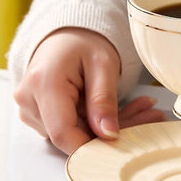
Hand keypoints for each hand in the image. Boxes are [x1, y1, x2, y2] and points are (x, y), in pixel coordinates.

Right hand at [13, 28, 164, 153]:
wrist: (67, 35)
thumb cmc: (83, 42)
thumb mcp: (103, 64)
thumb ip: (104, 99)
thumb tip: (108, 134)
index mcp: (44, 83)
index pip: (63, 133)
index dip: (94, 145)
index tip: (124, 140)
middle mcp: (30, 100)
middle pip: (73, 134)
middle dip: (113, 131)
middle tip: (150, 115)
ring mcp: (32, 109)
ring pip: (76, 133)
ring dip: (110, 126)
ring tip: (142, 108)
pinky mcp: (40, 114)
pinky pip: (73, 127)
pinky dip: (100, 121)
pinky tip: (125, 111)